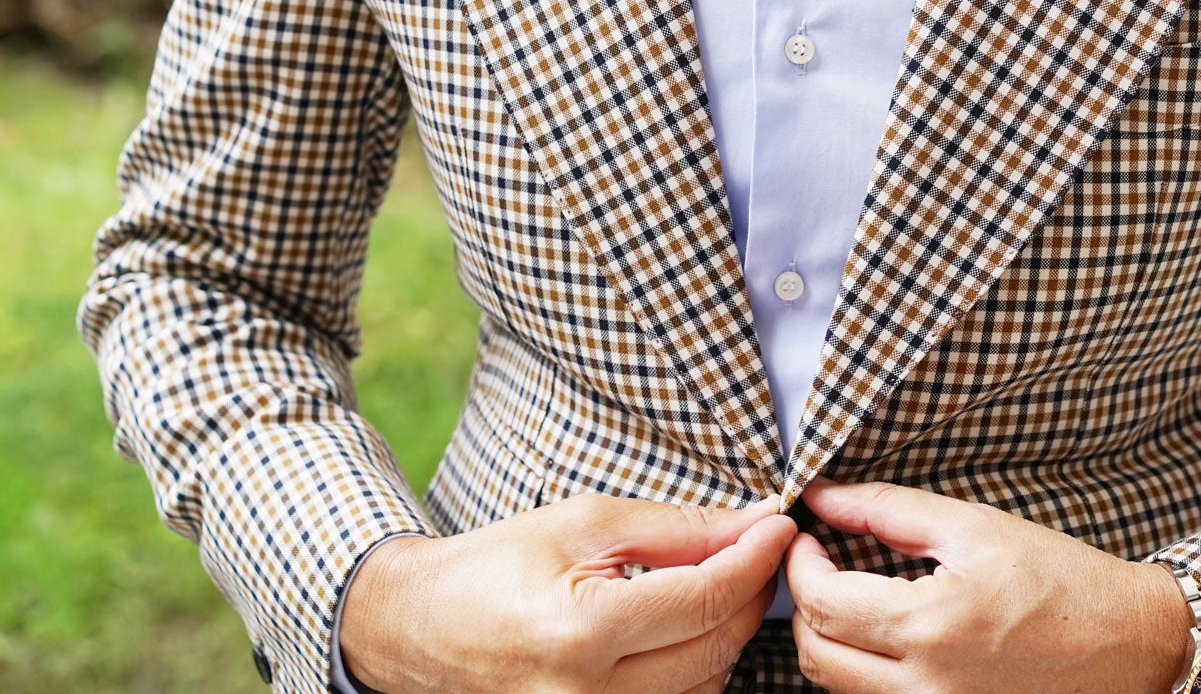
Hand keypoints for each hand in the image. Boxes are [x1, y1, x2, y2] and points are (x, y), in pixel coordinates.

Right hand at [340, 491, 797, 693]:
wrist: (421, 628)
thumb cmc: (497, 565)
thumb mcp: (584, 523)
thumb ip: (676, 528)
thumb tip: (752, 523)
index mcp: (582, 631)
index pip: (705, 598)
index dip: (754, 556)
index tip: (778, 525)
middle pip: (716, 647)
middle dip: (748, 592)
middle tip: (755, 547)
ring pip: (706, 685)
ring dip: (725, 632)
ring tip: (713, 584)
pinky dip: (696, 668)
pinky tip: (684, 630)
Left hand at [785, 480, 1193, 692]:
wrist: (1131, 644)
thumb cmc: (1061, 580)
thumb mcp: (975, 527)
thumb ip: (888, 509)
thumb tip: (822, 495)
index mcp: (931, 624)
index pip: (821, 602)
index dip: (799, 563)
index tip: (807, 537)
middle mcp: (926, 685)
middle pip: (815, 654)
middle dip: (804, 604)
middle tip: (822, 564)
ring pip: (837, 687)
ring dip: (829, 639)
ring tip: (852, 595)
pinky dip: (859, 672)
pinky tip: (884, 635)